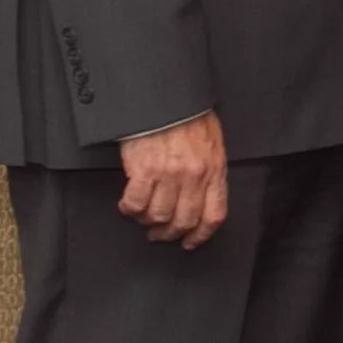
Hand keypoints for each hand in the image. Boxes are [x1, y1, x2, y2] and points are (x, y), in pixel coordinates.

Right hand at [117, 110, 226, 248]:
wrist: (167, 100)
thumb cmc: (189, 118)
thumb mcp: (212, 144)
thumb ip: (210, 171)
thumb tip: (206, 196)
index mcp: (214, 170)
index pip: (214, 215)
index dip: (200, 236)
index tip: (189, 242)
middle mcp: (194, 176)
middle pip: (183, 222)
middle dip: (169, 234)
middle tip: (158, 233)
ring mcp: (170, 175)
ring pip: (158, 217)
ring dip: (147, 222)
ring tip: (142, 216)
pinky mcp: (145, 170)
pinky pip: (135, 204)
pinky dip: (129, 209)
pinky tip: (128, 204)